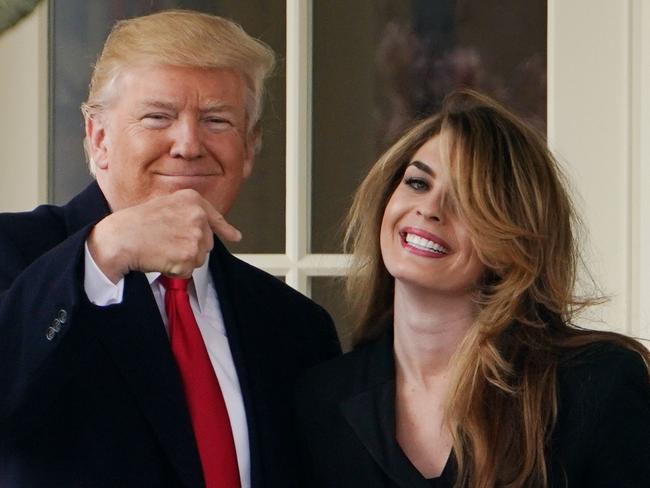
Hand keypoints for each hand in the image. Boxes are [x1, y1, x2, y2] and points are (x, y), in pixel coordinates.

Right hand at [87, 189, 240, 282]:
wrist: (119, 237)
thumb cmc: (136, 223)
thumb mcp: (166, 205)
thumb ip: (190, 214)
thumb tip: (227, 233)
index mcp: (192, 200)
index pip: (215, 218)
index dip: (226, 229)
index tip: (235, 236)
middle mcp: (198, 216)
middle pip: (207, 243)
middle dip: (190, 248)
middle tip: (165, 242)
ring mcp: (195, 236)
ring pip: (199, 259)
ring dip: (182, 260)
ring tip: (162, 249)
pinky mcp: (189, 255)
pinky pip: (188, 271)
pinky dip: (175, 271)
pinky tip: (161, 259)